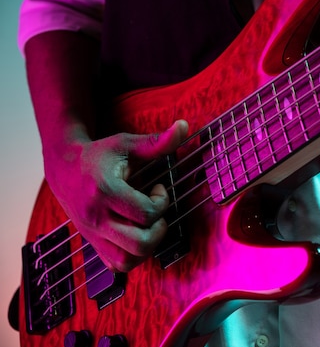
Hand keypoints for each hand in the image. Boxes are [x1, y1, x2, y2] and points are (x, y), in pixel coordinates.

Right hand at [44, 120, 188, 271]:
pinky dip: (132, 257)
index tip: (158, 188)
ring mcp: (93, 234)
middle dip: (159, 229)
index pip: (146, 213)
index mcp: (105, 191)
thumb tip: (185, 126)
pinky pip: (116, 265)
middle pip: (140, 243)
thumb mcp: (127, 144)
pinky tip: (136, 235)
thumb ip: (157, 141)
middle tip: (156, 213)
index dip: (162, 201)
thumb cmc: (100, 155)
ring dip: (147, 246)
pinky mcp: (92, 243)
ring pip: (127, 261)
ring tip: (148, 225)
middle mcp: (96, 217)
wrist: (63, 167)